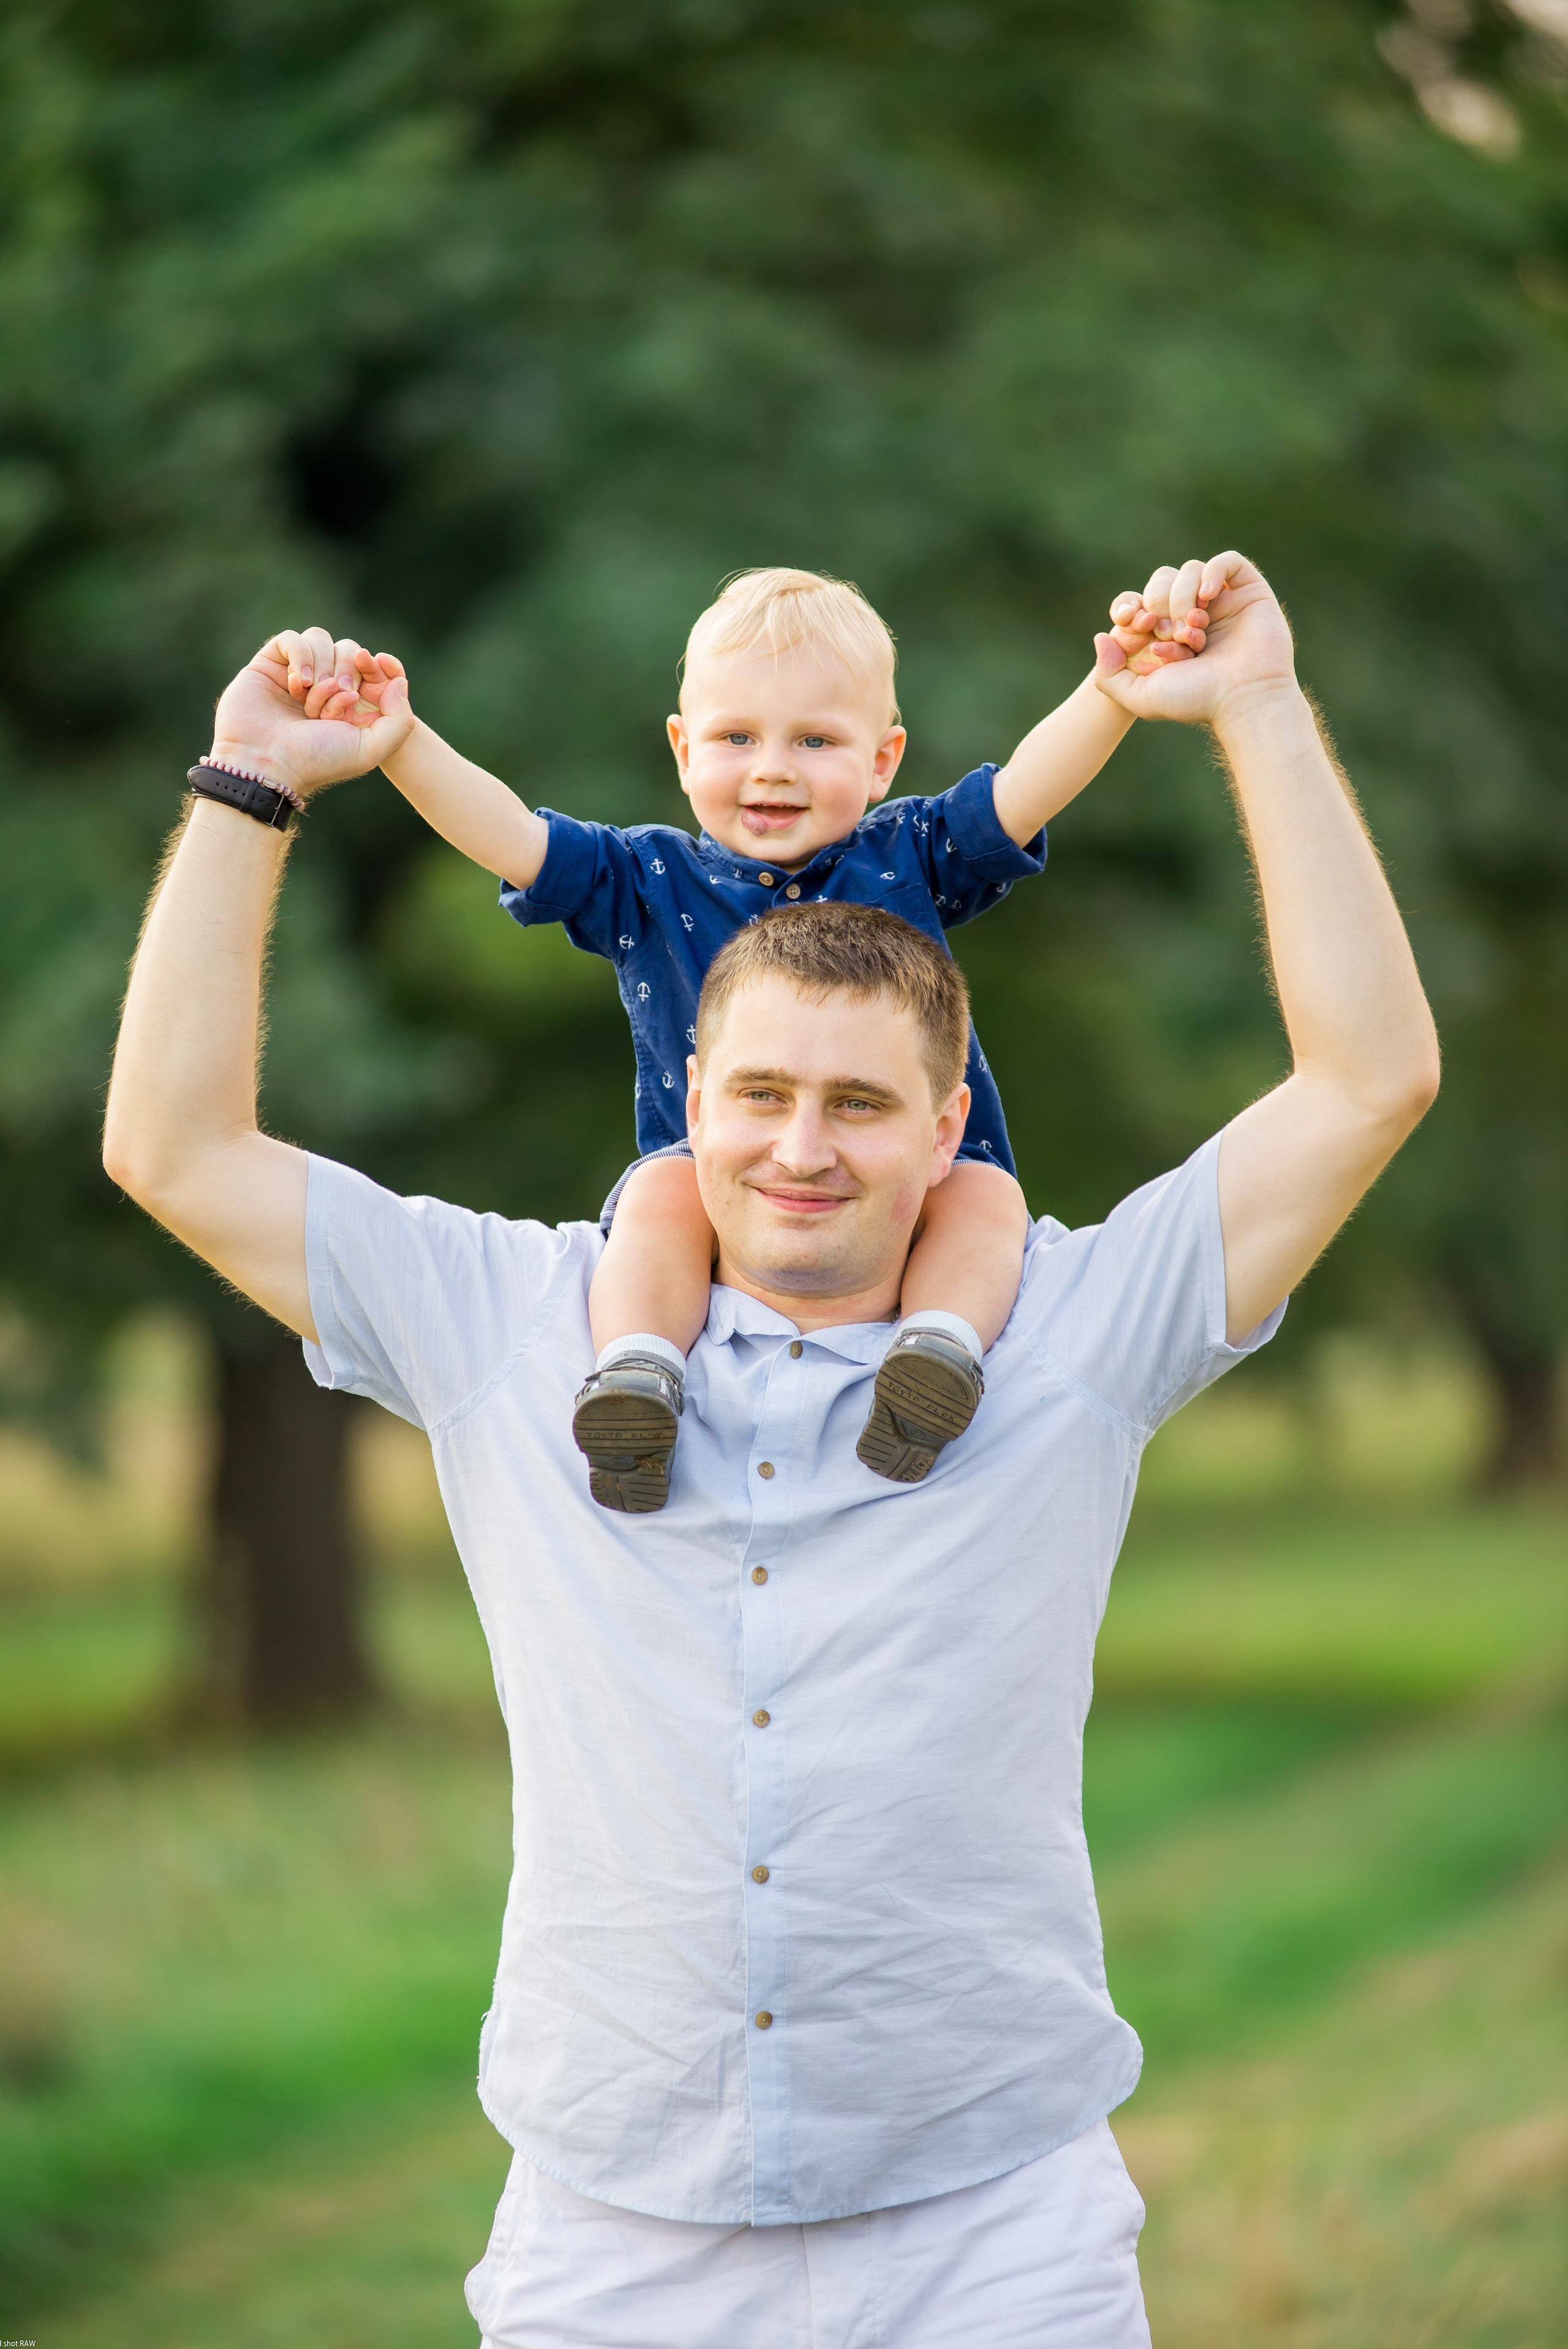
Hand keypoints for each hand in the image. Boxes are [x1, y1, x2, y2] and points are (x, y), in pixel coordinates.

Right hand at [207, 628, 414, 800]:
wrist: (267, 764)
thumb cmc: (317, 760)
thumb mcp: (371, 749)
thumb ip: (399, 720)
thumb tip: (400, 681)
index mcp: (350, 705)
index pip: (371, 667)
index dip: (377, 665)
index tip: (378, 665)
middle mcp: (324, 687)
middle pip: (348, 649)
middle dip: (349, 669)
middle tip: (340, 692)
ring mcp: (297, 674)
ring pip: (320, 640)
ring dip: (323, 665)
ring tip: (312, 693)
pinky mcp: (270, 665)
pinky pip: (291, 639)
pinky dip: (300, 655)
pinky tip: (298, 683)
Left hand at [1091, 553, 1297, 727]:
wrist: (1241, 700)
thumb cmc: (1196, 700)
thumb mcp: (1140, 697)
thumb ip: (1108, 676)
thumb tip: (1100, 637)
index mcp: (1170, 633)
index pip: (1143, 601)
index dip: (1135, 609)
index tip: (1140, 627)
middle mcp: (1196, 614)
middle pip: (1163, 581)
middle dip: (1160, 604)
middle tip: (1170, 634)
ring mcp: (1224, 602)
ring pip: (1191, 571)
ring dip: (1184, 597)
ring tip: (1192, 629)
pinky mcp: (1250, 592)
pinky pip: (1227, 561)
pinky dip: (1213, 572)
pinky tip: (1207, 598)